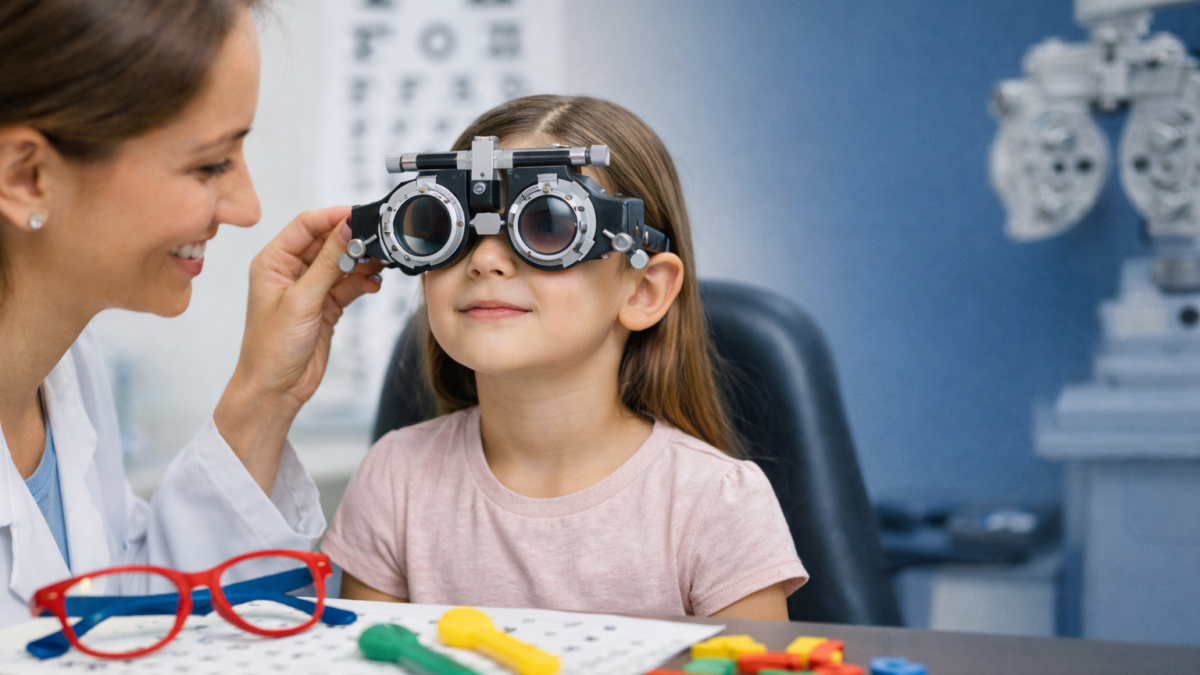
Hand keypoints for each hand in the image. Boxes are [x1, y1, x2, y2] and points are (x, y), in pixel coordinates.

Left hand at [214, 206, 383, 492]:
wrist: (276, 389)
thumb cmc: (271, 348)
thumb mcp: (302, 300)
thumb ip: (328, 263)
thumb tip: (345, 229)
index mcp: (273, 262)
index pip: (305, 225)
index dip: (332, 217)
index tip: (359, 215)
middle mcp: (290, 271)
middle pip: (327, 242)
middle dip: (352, 241)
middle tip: (377, 240)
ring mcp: (310, 288)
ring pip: (342, 263)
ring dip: (361, 262)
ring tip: (380, 263)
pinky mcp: (326, 305)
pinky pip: (349, 284)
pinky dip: (363, 282)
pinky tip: (374, 283)